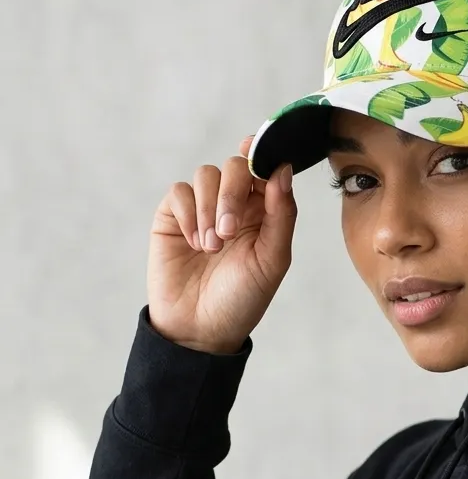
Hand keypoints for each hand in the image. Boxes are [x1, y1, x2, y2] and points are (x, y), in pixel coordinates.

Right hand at [147, 137, 296, 352]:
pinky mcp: (173, 217)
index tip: (254, 149)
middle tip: (229, 232)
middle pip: (235, 166)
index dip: (262, 153)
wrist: (200, 328)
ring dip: (210, 209)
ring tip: (212, 247)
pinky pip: (179, 192)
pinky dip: (188, 215)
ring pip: (206, 175)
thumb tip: (283, 169)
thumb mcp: (272, 259)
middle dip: (232, 194)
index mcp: (265, 211)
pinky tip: (194, 244)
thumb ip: (282, 214)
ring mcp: (202, 208)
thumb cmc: (242, 298)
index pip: (265, 168)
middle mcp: (235, 204)